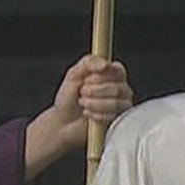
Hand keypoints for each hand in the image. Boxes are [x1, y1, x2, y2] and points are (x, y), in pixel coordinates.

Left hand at [23, 55, 133, 179]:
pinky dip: (96, 114)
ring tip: (83, 103)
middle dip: (94, 91)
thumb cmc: (69, 98)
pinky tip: (87, 114)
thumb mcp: (73, 74)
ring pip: (116, 103)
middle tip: (82, 92)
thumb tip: (105, 64)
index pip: (118, 70)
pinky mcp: (119, 120)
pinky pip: (113, 117)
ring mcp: (122, 105)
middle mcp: (121, 88)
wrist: (63, 121)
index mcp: (111, 74)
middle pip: (118, 88)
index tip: (87, 78)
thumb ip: (88, 63)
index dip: (101, 76)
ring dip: (94, 103)